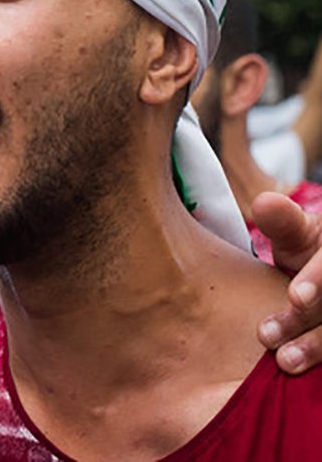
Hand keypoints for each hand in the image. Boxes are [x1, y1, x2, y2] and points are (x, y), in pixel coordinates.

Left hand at [253, 190, 321, 372]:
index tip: (295, 297)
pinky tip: (306, 377)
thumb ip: (283, 221)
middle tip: (267, 337)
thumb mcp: (299, 231)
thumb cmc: (311, 249)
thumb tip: (264, 202)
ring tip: (283, 362)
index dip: (317, 280)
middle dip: (308, 324)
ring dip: (317, 348)